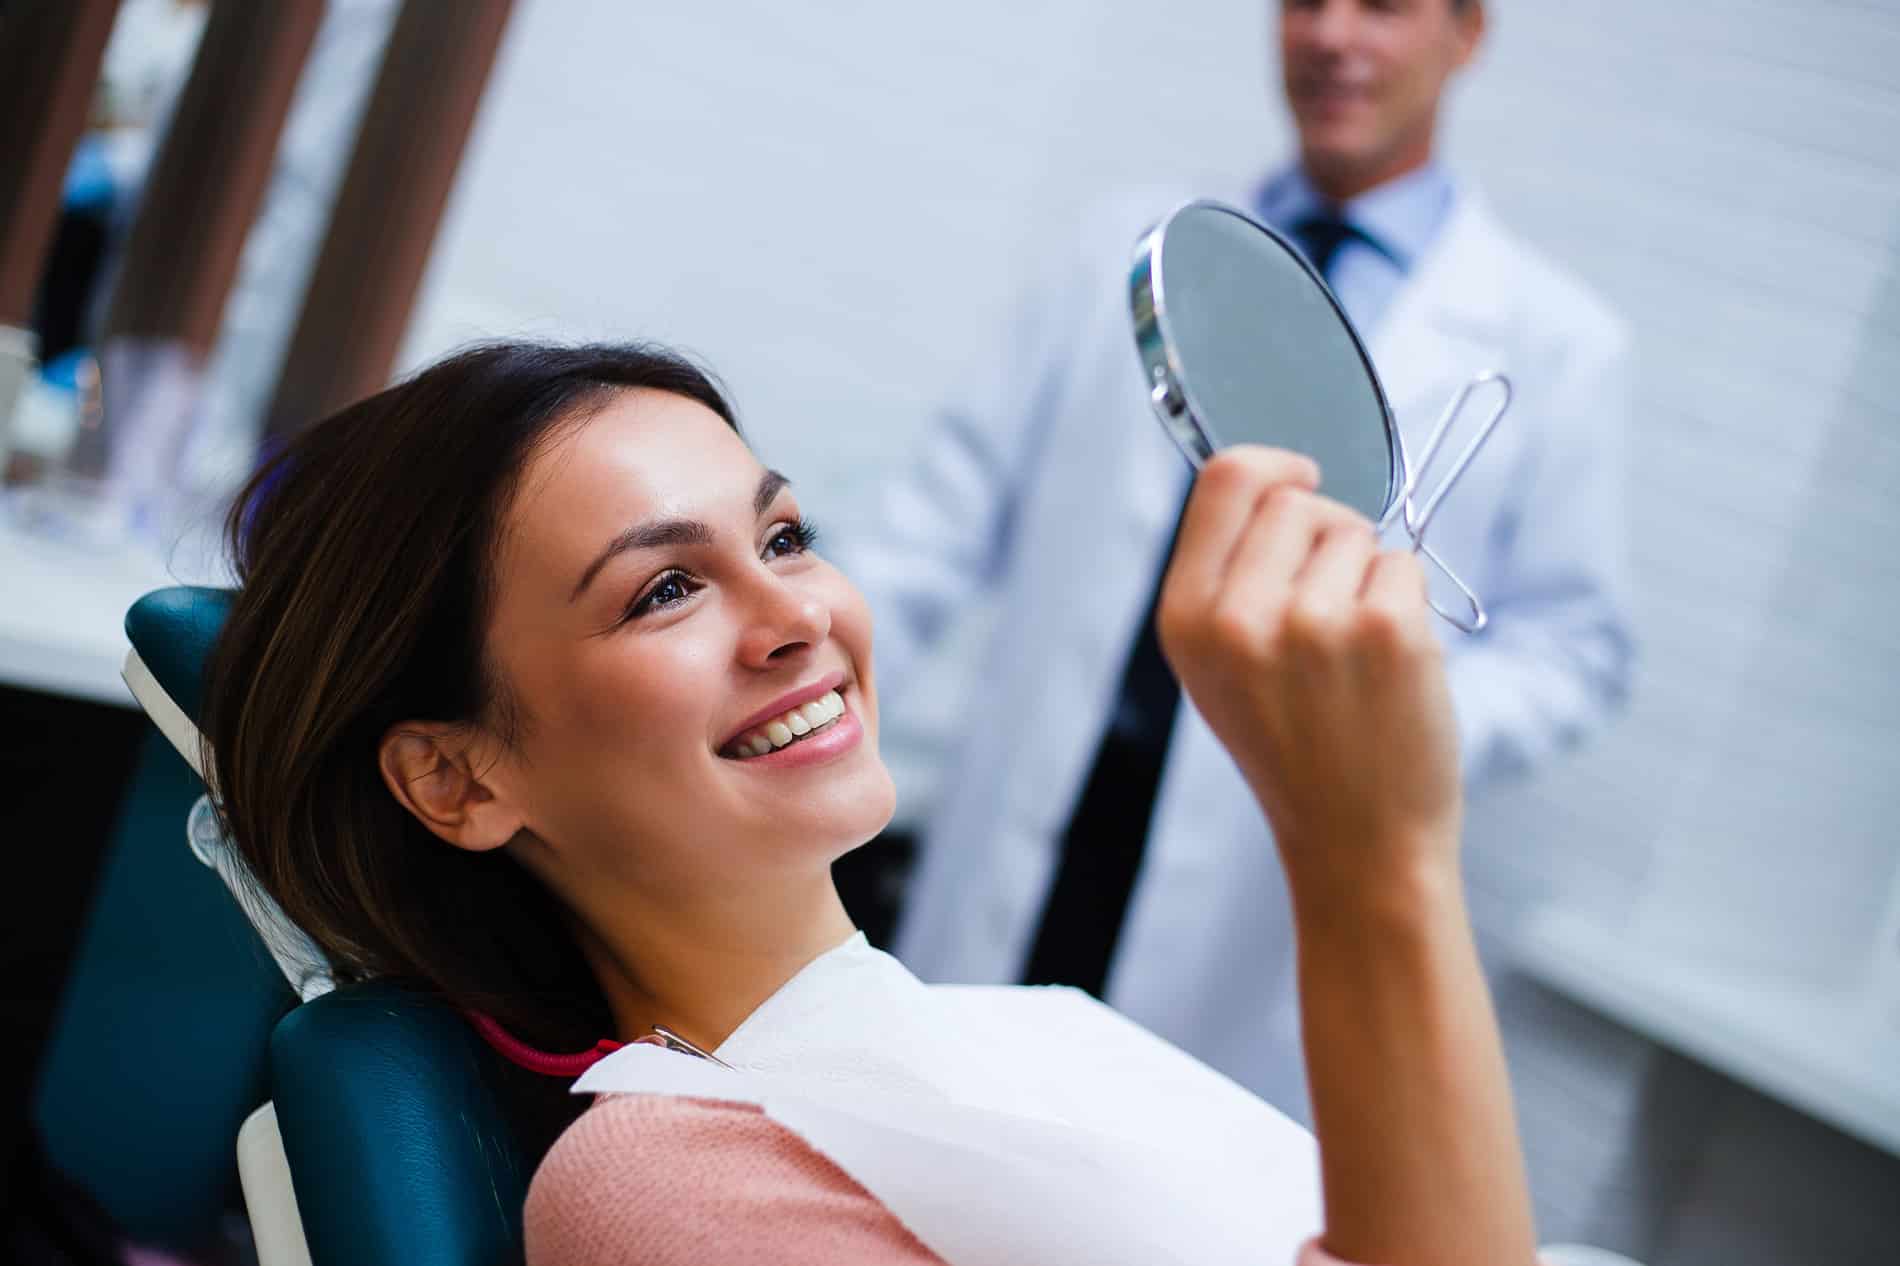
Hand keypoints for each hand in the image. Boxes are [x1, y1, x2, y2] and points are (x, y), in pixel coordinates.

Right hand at [1155, 447, 1461, 915]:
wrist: (1356, 843)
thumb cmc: (1294, 747)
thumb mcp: (1218, 666)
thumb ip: (1226, 575)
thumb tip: (1275, 479)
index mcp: (1184, 620)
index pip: (1225, 479)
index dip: (1273, 465)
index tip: (1303, 476)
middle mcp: (1238, 618)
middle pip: (1298, 499)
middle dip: (1326, 536)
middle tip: (1329, 612)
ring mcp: (1314, 624)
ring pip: (1357, 532)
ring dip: (1367, 579)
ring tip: (1353, 656)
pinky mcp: (1387, 633)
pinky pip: (1403, 566)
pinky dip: (1408, 605)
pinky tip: (1389, 668)